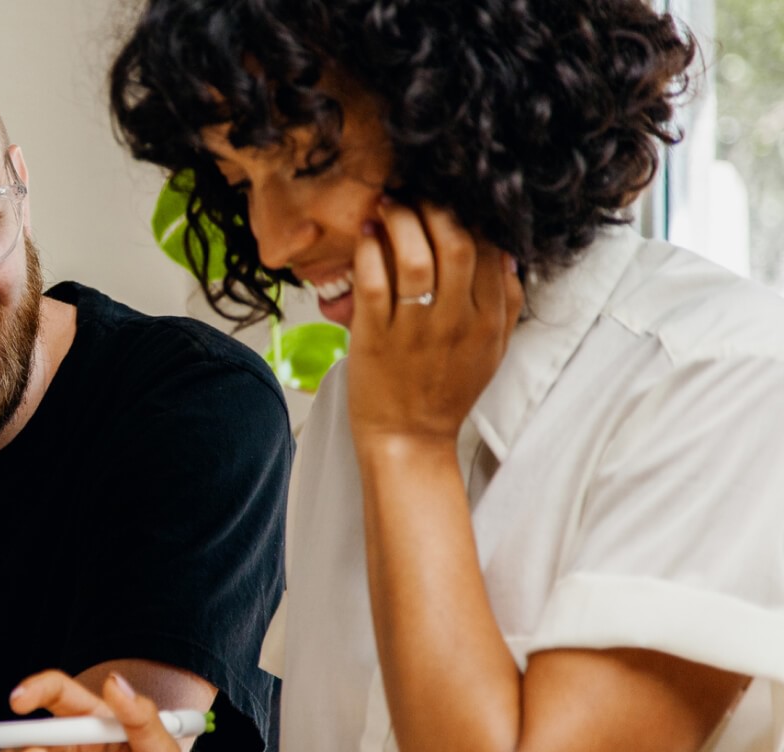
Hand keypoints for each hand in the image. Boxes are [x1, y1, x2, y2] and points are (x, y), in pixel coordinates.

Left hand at [347, 200, 524, 447]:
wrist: (409, 438)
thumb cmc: (447, 390)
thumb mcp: (492, 348)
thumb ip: (506, 300)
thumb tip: (508, 251)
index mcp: (488, 319)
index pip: (489, 248)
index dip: (469, 212)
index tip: (450, 194)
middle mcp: (455, 321)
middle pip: (456, 244)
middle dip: (435, 206)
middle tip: (415, 191)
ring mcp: (414, 330)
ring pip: (414, 258)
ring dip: (399, 220)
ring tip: (388, 203)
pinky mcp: (375, 339)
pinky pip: (373, 283)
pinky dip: (368, 252)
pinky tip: (366, 234)